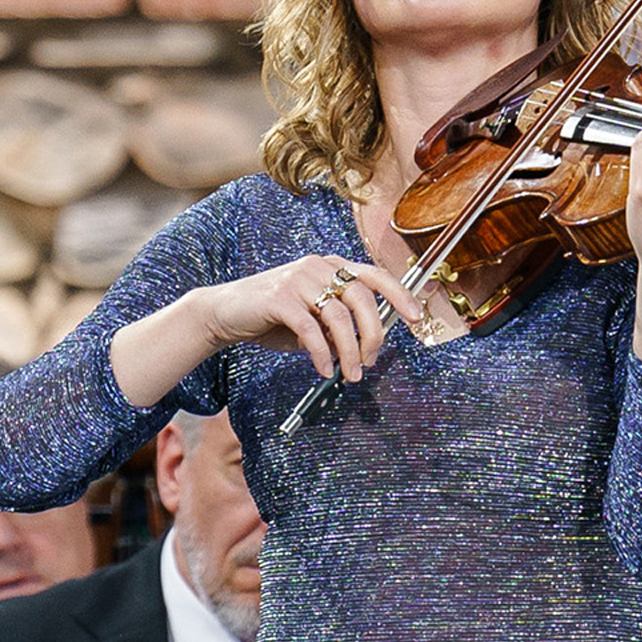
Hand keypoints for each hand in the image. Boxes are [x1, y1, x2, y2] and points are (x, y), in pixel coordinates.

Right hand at [206, 256, 424, 384]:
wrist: (225, 313)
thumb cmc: (272, 317)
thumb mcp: (313, 320)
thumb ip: (338, 327)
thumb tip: (365, 346)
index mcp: (331, 266)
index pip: (375, 275)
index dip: (399, 295)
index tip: (416, 318)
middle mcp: (318, 266)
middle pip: (363, 298)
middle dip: (374, 335)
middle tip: (370, 362)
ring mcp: (298, 279)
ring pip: (340, 317)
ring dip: (350, 351)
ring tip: (349, 375)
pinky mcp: (279, 298)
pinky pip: (312, 330)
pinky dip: (322, 354)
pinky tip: (322, 369)